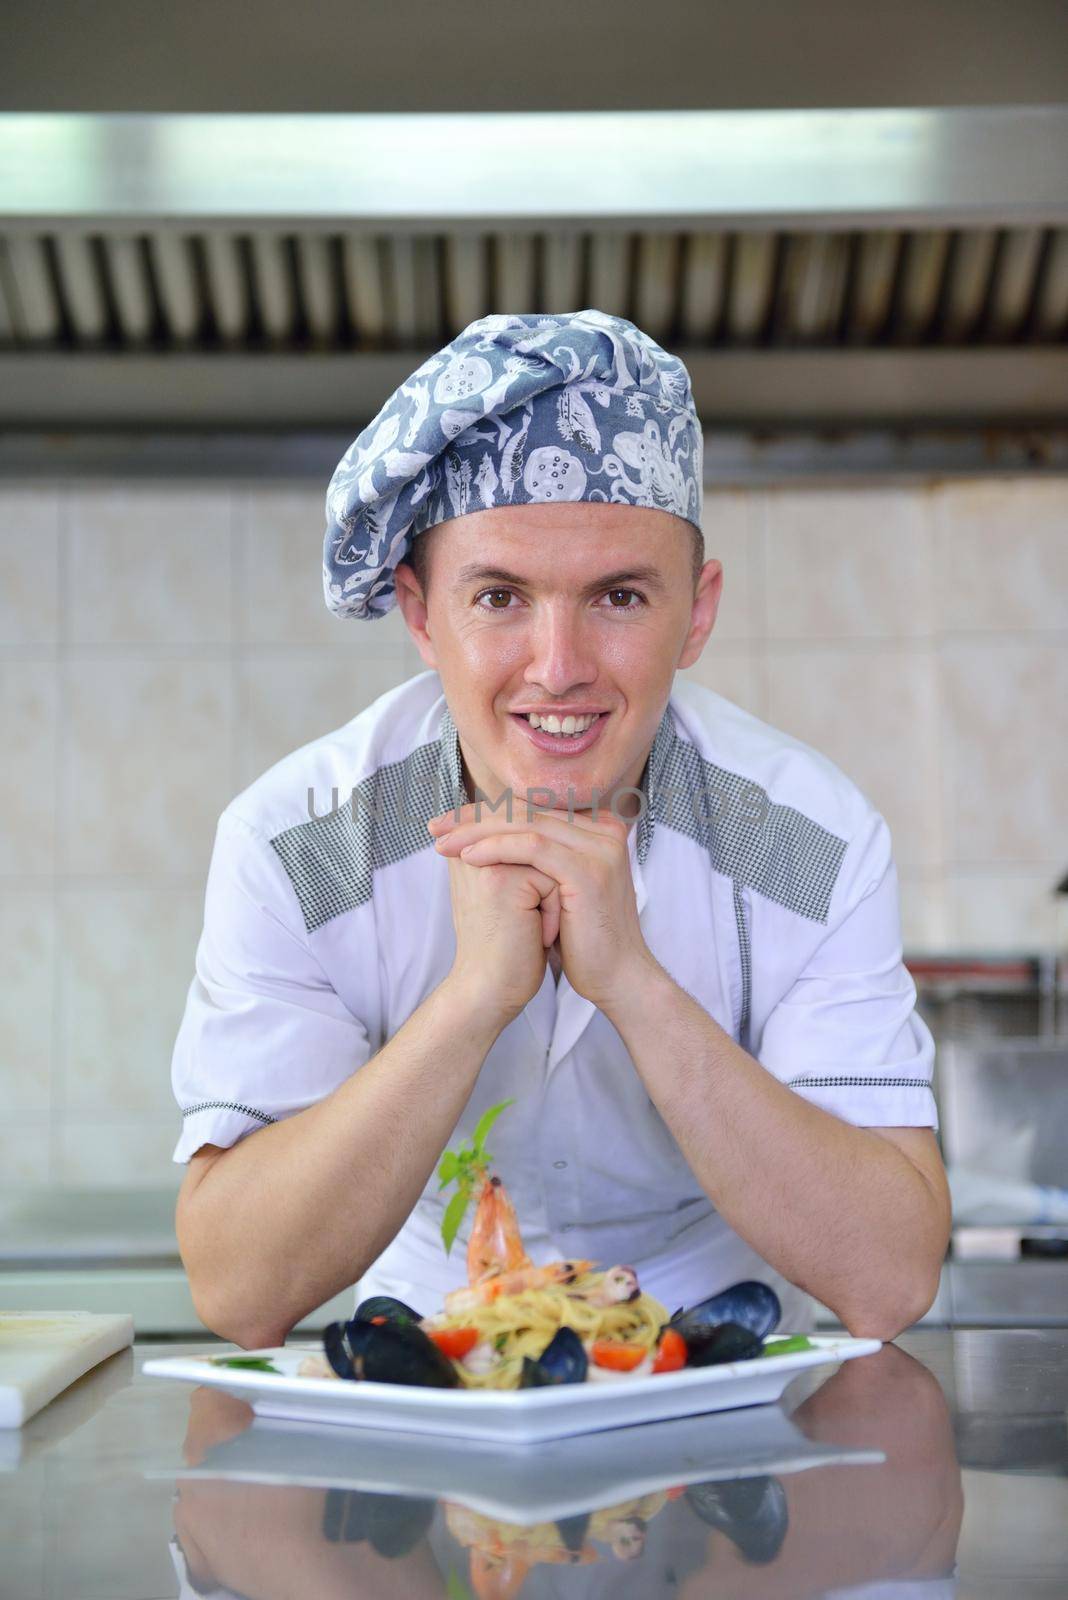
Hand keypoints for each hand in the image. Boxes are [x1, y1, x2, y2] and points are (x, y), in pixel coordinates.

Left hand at [429, 802, 654, 1011]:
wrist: (614, 976)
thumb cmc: (580, 937)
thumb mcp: (555, 886)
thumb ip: (534, 856)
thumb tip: (484, 833)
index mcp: (596, 827)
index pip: (531, 807)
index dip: (485, 812)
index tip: (446, 823)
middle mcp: (604, 829)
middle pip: (527, 810)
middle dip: (475, 817)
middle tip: (436, 827)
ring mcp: (600, 847)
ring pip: (527, 824)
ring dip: (478, 831)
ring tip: (443, 843)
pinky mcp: (590, 869)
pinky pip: (534, 847)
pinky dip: (497, 848)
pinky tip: (469, 856)